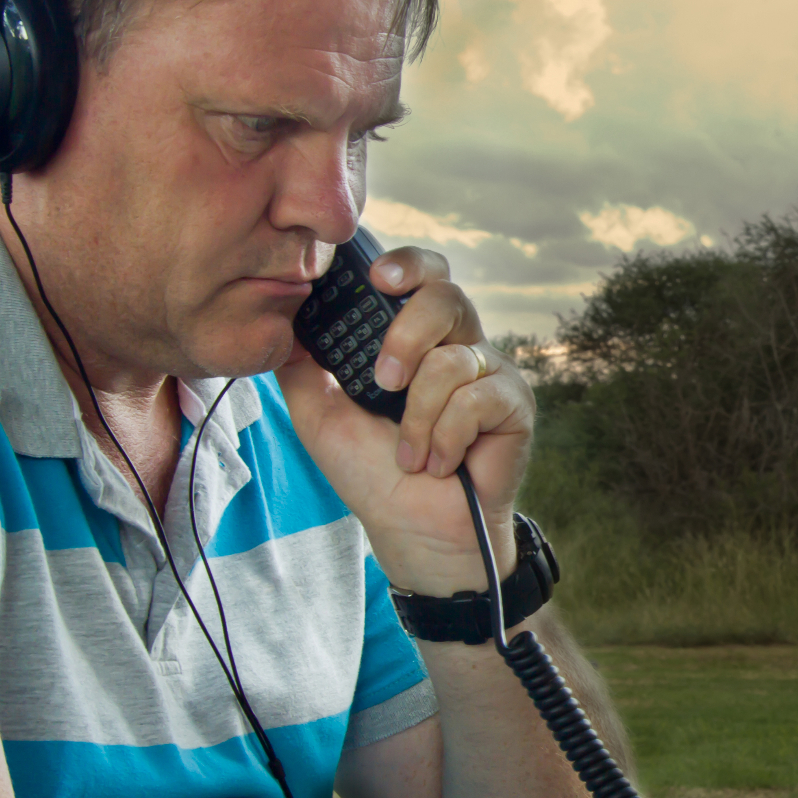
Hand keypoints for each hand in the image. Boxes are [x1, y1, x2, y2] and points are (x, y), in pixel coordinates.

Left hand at [276, 247, 531, 595]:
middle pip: (446, 296)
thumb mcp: (319, 415)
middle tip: (383, 382)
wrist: (412, 531)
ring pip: (452, 359)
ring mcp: (490, 374)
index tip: (376, 279)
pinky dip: (446, 437)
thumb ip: (303, 365)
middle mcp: (457, 347)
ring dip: (418, 417)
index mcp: (416, 340)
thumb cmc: (373, 475)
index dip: (407, 265)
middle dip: (406, 334)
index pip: (422, 277)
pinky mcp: (515, 404)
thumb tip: (282, 317)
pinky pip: (476, 398)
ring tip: (409, 455)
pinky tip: (441, 464)